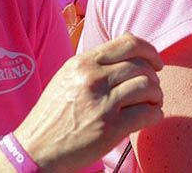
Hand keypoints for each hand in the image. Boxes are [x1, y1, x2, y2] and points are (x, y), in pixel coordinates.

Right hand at [13, 32, 163, 172]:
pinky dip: (156, 114)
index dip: (150, 51)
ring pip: (148, 86)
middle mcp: (93, 78)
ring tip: (151, 103)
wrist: (35, 149)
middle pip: (142, 66)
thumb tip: (131, 54)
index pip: (129, 43)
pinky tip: (150, 117)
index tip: (156, 63)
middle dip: (154, 78)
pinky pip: (149, 113)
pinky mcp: (111, 128)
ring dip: (156, 96)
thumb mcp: (68, 78)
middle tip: (152, 90)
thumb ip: (95, 64)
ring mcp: (102, 103)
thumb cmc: (54, 115)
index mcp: (83, 63)